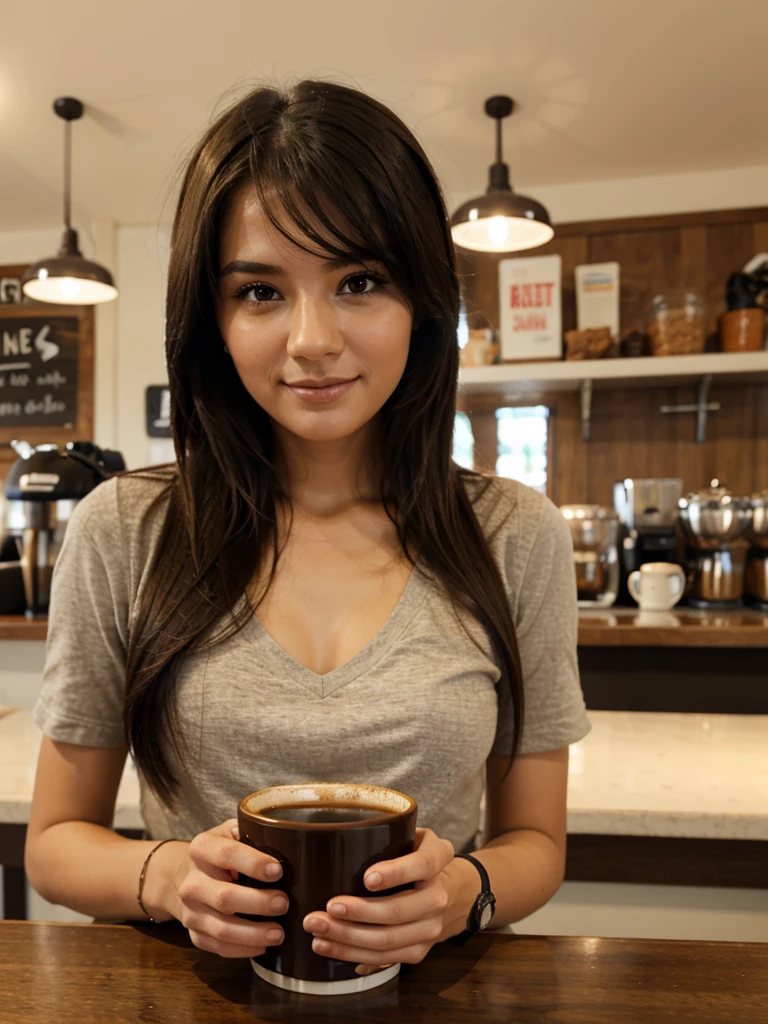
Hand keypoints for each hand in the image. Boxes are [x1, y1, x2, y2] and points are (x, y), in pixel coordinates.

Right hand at [166, 819, 288, 957]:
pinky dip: (242, 949)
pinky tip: (263, 945)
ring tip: (279, 932)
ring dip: (253, 933)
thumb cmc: (218, 852)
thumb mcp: (229, 832)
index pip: (227, 854)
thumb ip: (251, 832)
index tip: (278, 871)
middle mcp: (191, 881)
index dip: (253, 864)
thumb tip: (289, 841)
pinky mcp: (193, 933)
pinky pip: (217, 947)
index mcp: (202, 848)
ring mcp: (190, 910)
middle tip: (284, 904)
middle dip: (258, 903)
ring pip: (221, 928)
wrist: (180, 875)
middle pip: (225, 897)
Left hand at [302, 827, 455, 973]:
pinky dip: (352, 954)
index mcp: (438, 857)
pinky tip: (327, 945)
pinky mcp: (420, 950)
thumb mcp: (409, 834)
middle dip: (358, 912)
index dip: (396, 873)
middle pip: (398, 910)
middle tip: (328, 907)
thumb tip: (336, 841)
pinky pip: (385, 958)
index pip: (422, 865)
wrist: (446, 889)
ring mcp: (432, 927)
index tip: (367, 878)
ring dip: (348, 936)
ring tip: (318, 929)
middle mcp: (439, 895)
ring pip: (388, 939)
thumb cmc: (412, 855)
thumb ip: (384, 834)